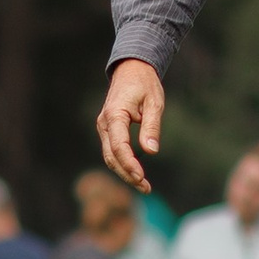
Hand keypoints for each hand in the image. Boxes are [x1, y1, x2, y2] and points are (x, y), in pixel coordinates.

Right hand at [98, 59, 165, 190]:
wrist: (131, 70)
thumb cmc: (145, 84)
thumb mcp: (154, 103)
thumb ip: (151, 126)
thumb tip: (151, 151)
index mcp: (115, 114)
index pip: (118, 145)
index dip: (129, 163)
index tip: (141, 177)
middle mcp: (104, 123)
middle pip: (111, 156)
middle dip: (127, 174)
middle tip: (146, 188)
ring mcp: (104, 127)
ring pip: (110, 156)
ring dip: (125, 172)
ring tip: (144, 186)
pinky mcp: (108, 130)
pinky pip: (112, 151)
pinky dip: (123, 164)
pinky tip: (136, 174)